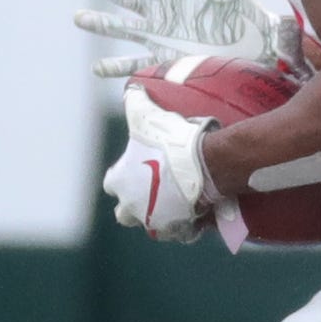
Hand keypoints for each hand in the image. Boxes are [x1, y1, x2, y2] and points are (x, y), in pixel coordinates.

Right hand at [74, 0, 304, 78]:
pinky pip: (137, 64)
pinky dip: (117, 67)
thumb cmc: (247, 10)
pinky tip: (98, 68)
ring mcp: (162, 36)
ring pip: (124, 28)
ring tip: (80, 18)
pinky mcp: (167, 60)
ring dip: (102, 23)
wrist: (260, 45)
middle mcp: (163, 11)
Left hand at [102, 88, 215, 241]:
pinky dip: (188, 226)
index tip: (138, 169)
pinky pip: (182, 233)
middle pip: (127, 213)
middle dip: (137, 204)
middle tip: (156, 191)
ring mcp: (156, 220)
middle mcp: (133, 205)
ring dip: (163, 216)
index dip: (123, 177)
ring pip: (154, 225)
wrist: (208, 163)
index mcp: (121, 182)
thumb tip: (131, 89)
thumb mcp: (147, 114)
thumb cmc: (173, 140)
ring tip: (179, 203)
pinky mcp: (181, 228)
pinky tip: (197, 215)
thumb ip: (135, 101)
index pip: (112, 184)